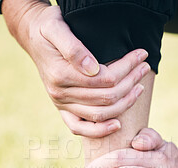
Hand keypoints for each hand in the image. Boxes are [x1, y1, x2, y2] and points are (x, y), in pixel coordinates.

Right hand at [3, 2, 150, 136]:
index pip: (104, 79)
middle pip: (106, 96)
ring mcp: (61, 105)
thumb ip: (73, 47)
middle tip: (145, 67)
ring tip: (140, 87)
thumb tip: (93, 68)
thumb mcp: (56, 27)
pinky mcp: (63, 111)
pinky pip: (80, 129)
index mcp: (60, 75)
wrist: (33, 37)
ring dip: (125, 103)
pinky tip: (118, 125)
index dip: (126, 68)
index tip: (141, 55)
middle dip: (130, 82)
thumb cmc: (48, 28)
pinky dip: (100, 130)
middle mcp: (60, 94)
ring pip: (100, 114)